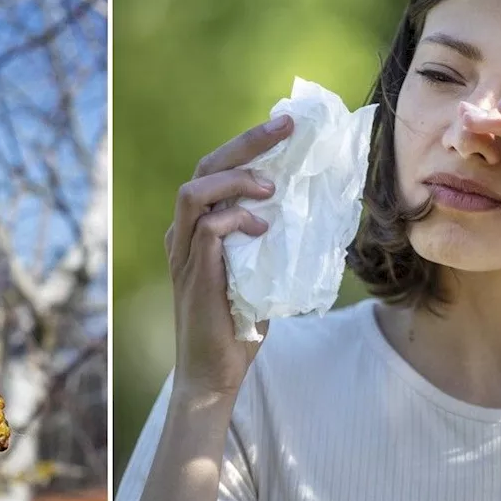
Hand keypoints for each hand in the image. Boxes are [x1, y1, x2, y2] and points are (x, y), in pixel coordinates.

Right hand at [163, 115, 292, 397]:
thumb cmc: (240, 326)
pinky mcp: (194, 274)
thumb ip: (273, 240)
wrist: (214, 374)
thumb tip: (316, 209)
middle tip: (285, 127)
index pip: (216, 170)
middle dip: (245, 143)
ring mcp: (184, 253)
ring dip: (236, 180)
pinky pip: (208, 229)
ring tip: (270, 187)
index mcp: (197, 228)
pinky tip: (263, 228)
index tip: (284, 125)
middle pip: (204, 167)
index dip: (247, 145)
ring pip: (194, 191)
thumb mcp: (262, 271)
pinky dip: (237, 220)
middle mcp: (183, 233)